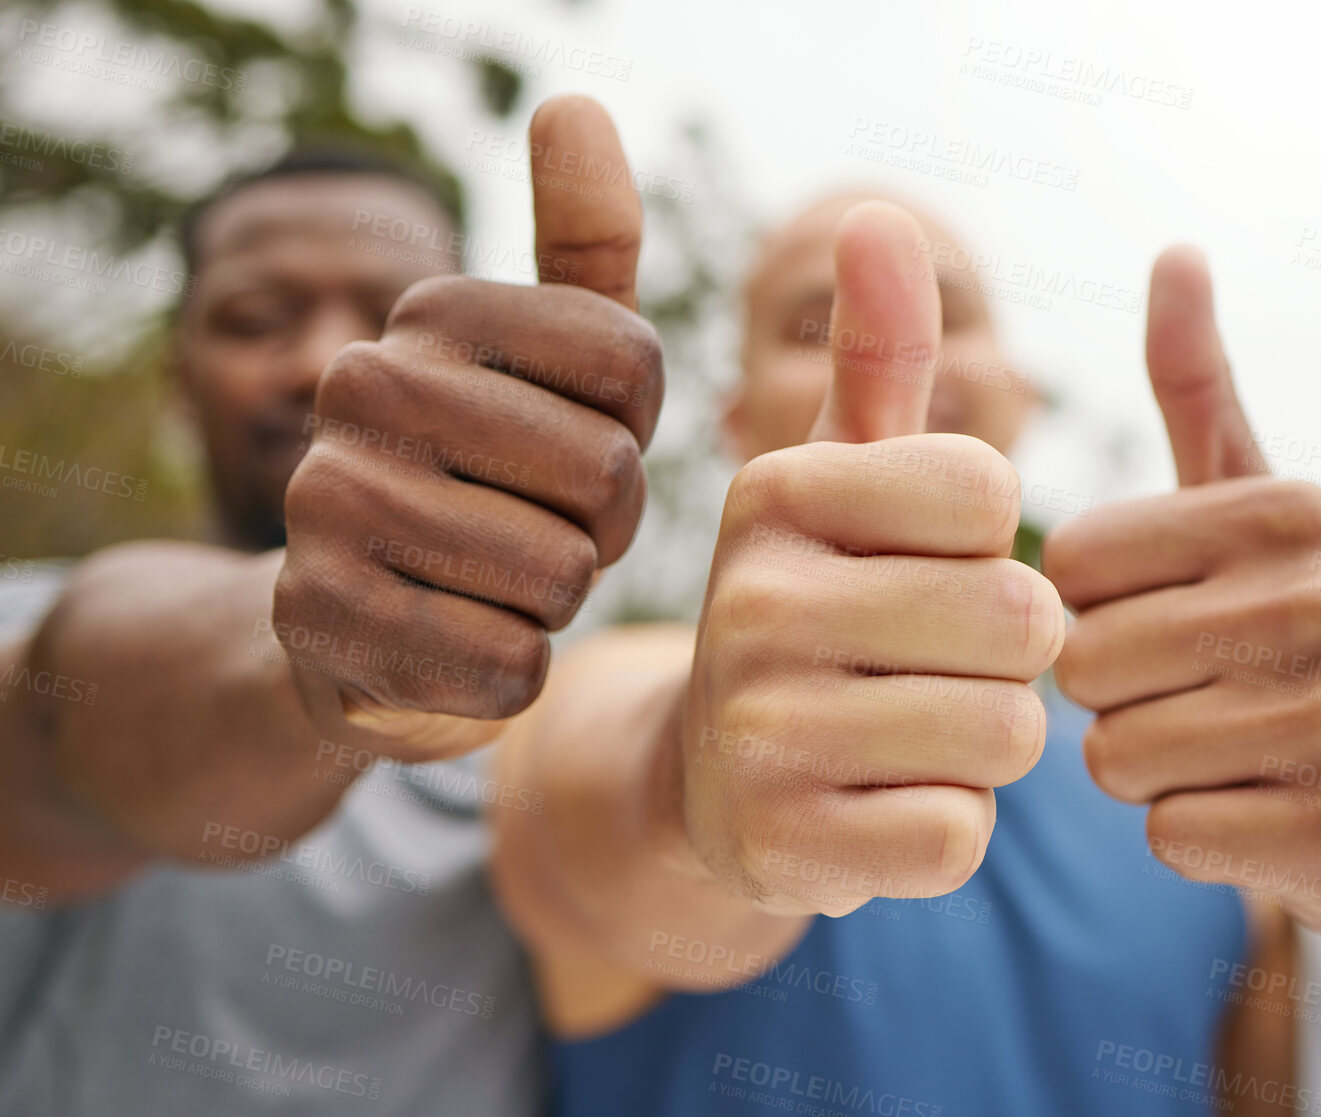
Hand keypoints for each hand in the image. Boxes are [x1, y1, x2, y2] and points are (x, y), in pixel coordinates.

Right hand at [274, 95, 662, 760]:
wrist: (366, 616)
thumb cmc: (496, 475)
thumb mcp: (553, 360)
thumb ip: (585, 244)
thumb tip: (575, 102)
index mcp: (433, 308)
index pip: (633, 367)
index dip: (633, 435)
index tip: (579, 447)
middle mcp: (363, 386)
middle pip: (605, 477)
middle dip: (602, 529)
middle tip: (544, 531)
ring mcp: (324, 502)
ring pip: (559, 576)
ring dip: (557, 601)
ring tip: (498, 582)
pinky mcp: (317, 621)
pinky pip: (507, 665)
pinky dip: (514, 672)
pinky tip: (463, 646)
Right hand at [681, 201, 1062, 916]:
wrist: (709, 778)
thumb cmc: (816, 602)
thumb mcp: (839, 476)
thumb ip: (879, 352)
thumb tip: (882, 215)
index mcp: (779, 492)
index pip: (990, 495)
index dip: (985, 543)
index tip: (916, 564)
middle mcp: (755, 602)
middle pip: (1021, 623)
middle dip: (1008, 656)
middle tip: (929, 665)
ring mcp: (763, 733)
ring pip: (1008, 734)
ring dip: (983, 743)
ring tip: (900, 732)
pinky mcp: (785, 847)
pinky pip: (961, 837)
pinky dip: (943, 829)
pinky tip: (875, 805)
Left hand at [1043, 247, 1320, 936]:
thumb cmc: (1302, 626)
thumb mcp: (1260, 500)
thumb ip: (1199, 384)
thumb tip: (1175, 252)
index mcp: (1291, 512)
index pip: (1072, 565)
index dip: (1093, 606)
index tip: (1162, 613)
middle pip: (1086, 665)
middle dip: (1114, 693)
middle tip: (1193, 690)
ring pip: (1117, 758)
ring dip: (1149, 765)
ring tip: (1226, 746)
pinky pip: (1170, 834)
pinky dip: (1194, 831)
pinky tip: (1259, 808)